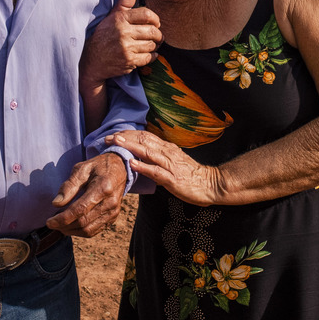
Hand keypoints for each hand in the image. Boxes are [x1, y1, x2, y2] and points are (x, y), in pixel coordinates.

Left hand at [46, 152, 127, 236]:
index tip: (49, 222)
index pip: (80, 210)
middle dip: (64, 226)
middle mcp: (110, 202)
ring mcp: (113, 212)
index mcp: (103, 187)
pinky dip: (80, 231)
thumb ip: (69, 186)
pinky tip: (71, 224)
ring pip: (88, 231)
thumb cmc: (98, 167)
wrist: (119, 168)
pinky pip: (94, 231)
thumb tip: (56, 204)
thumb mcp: (81, 169)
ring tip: (60, 224)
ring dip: (71, 231)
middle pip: (83, 223)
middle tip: (51, 223)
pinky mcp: (113, 218)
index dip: (62, 219)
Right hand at [79, 0, 161, 86]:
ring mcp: (126, 48)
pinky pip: (149, 57)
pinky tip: (149, 54)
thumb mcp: (111, 17)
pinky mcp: (129, 61)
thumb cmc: (103, 36)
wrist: (91, 60)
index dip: (155, 19)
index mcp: (120, 19)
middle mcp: (123, 32)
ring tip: (151, 44)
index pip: (146, 14)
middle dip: (158, 34)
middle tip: (157, 36)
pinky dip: (152, 56)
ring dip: (155, 46)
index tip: (156, 23)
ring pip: (152, 45)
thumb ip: (124, 3)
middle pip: (152, 31)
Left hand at [106, 130, 223, 206]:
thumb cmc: (191, 175)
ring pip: (147, 152)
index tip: (113, 135)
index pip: (144, 136)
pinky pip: (156, 171)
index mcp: (166, 148)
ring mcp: (170, 164)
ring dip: (130, 147)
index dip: (128, 134)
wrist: (211, 184)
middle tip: (107, 137)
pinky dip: (143, 166)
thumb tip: (141, 157)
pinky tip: (132, 163)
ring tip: (116, 143)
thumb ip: (158, 158)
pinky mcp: (173, 178)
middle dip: (124, 138)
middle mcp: (167, 152)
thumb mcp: (172, 162)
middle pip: (143, 140)